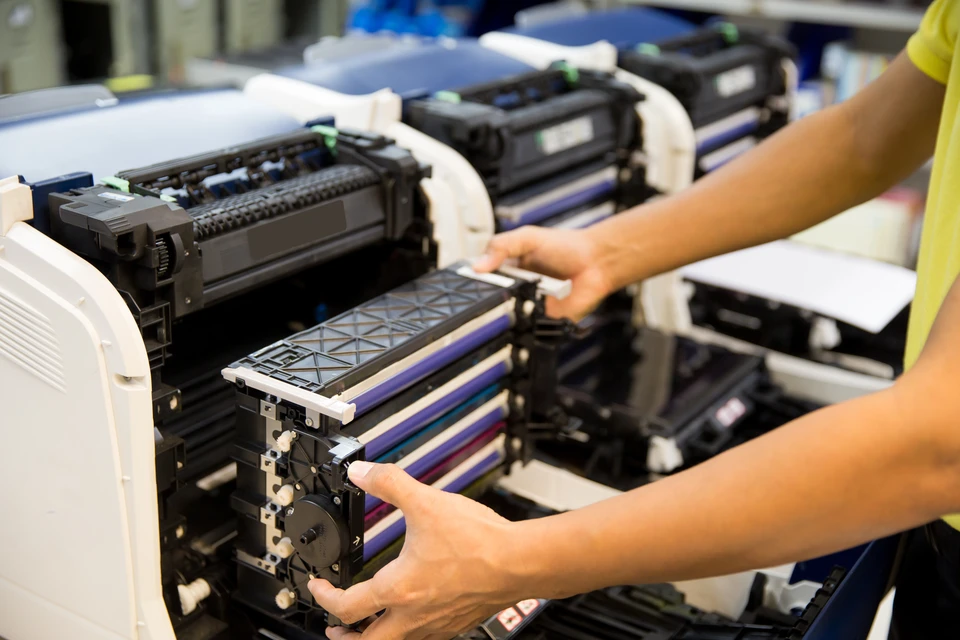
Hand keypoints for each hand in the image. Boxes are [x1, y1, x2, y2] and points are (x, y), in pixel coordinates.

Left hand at [308, 461, 527, 638]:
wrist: (520, 562)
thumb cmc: (479, 543)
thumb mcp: (426, 503)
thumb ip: (390, 484)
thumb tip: (362, 473)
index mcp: (399, 589)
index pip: (347, 605)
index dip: (324, 597)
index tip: (319, 586)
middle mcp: (414, 615)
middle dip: (345, 636)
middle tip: (334, 626)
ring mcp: (436, 624)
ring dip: (375, 635)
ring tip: (369, 624)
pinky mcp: (457, 624)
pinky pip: (424, 637)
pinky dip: (408, 631)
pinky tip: (413, 613)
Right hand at [472, 226, 613, 320]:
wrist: (596, 263)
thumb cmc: (567, 247)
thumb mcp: (528, 238)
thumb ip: (502, 246)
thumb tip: (477, 265)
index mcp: (508, 270)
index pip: (482, 280)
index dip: (474, 284)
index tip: (468, 284)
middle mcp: (516, 290)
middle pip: (492, 302)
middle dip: (493, 299)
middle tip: (501, 290)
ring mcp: (529, 307)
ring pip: (508, 318)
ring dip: (512, 310)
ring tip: (524, 295)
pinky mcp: (542, 322)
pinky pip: (529, 330)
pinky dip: (529, 324)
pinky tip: (535, 309)